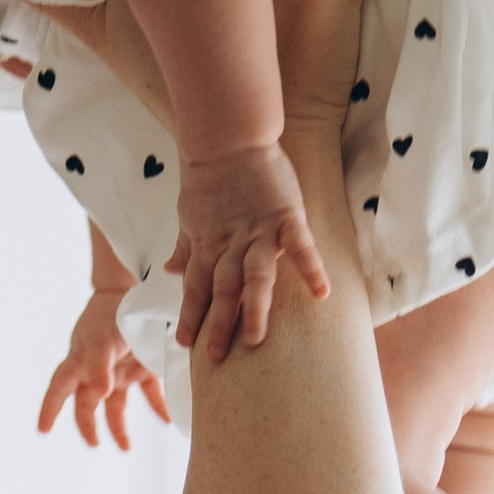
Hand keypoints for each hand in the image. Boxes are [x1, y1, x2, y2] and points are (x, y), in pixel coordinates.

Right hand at [38, 289, 173, 449]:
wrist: (134, 289)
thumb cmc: (109, 314)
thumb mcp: (101, 339)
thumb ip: (99, 366)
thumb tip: (99, 395)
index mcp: (79, 362)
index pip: (59, 388)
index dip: (49, 408)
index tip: (43, 429)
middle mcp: (96, 370)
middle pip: (87, 404)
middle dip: (89, 426)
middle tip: (94, 444)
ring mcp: (119, 370)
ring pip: (115, 406)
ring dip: (120, 428)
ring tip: (125, 448)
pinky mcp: (142, 367)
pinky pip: (149, 393)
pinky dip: (159, 407)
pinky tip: (167, 420)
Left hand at [169, 143, 328, 363]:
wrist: (228, 136)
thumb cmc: (209, 177)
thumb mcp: (189, 214)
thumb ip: (186, 246)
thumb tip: (171, 271)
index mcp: (208, 246)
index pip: (196, 288)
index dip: (191, 315)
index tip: (185, 345)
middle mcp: (230, 245)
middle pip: (222, 290)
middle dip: (218, 323)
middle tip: (215, 357)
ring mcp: (258, 232)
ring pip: (255, 276)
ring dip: (253, 307)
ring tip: (254, 338)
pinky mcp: (284, 215)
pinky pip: (300, 246)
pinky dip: (310, 268)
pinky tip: (322, 294)